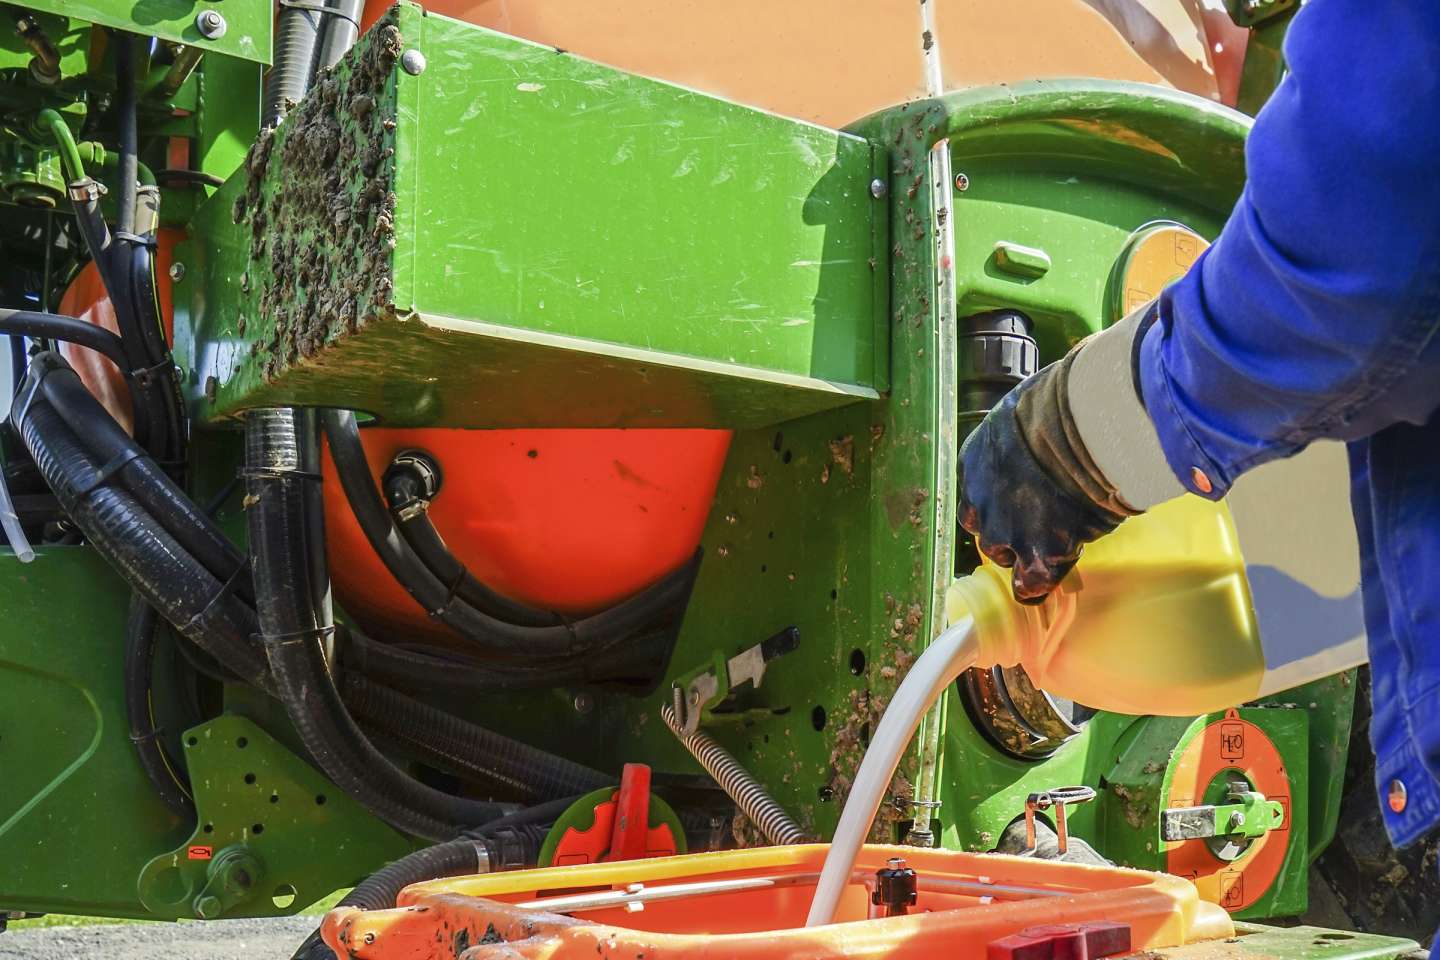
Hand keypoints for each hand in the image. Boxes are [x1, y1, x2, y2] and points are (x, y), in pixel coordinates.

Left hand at [957, 356, 1132, 602]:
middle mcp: (979, 501)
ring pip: (1008, 556)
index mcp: (973, 464)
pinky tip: (1058, 572)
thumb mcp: (1027, 413)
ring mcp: (1006, 531)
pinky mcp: (1038, 555)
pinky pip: (1033, 584)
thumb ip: (1025, 436)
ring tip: (1059, 537)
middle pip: (986, 531)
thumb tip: (1046, 427)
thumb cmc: (1065, 404)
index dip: (1000, 505)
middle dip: (1010, 531)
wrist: (1086, 426)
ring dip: (1027, 552)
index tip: (1020, 503)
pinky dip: (1043, 582)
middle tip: (1042, 521)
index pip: (977, 499)